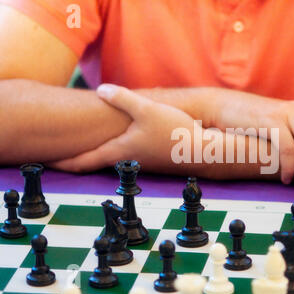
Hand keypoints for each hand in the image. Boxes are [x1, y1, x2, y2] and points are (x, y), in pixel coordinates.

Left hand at [47, 84, 197, 172]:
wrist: (202, 151)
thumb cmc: (174, 133)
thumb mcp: (146, 110)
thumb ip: (122, 99)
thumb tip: (100, 90)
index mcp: (119, 151)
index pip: (84, 161)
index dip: (64, 162)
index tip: (49, 162)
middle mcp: (126, 161)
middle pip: (95, 161)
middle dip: (77, 157)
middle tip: (61, 152)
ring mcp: (139, 162)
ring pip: (111, 158)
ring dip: (96, 152)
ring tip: (85, 144)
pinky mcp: (151, 159)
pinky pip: (126, 154)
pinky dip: (115, 148)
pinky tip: (119, 139)